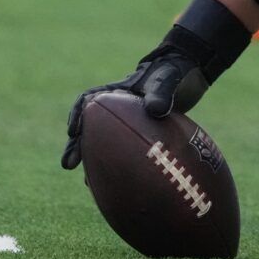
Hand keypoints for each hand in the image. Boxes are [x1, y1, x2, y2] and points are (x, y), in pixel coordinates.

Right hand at [61, 46, 206, 169]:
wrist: (190, 74)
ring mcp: (128, 122)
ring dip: (94, 161)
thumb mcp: (168, 79)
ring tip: (89, 183)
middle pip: (91, 127)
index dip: (76, 116)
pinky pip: (126, 152)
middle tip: (68, 164)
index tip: (72, 132)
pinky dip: (122, 167)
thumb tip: (155, 111)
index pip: (88, 101)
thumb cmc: (174, 72)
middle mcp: (118, 107)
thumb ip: (161, 92)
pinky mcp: (142, 135)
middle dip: (77, 146)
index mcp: (117, 91)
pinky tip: (122, 186)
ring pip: (105, 143)